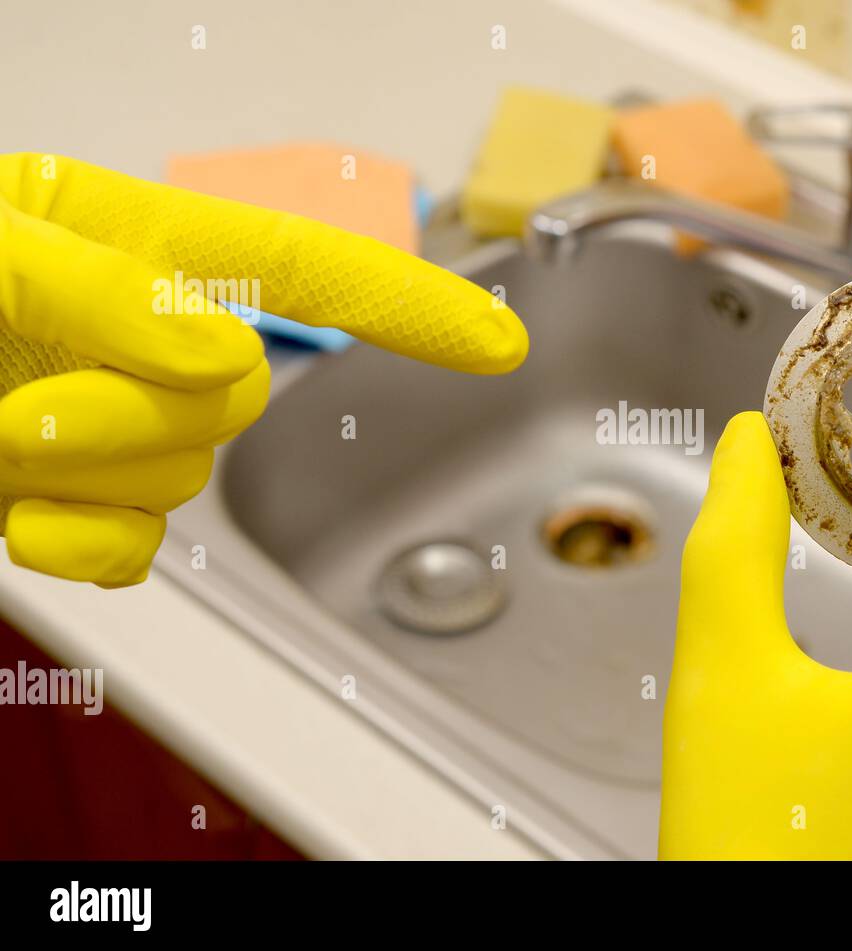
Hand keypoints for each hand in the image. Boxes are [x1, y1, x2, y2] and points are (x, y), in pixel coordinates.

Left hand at [0, 153, 526, 586]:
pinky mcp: (65, 501)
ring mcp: (106, 422)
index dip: (414, 306)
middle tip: (24, 414)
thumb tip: (217, 350)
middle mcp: (141, 333)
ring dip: (83, 475)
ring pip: (182, 480)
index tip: (499, 342)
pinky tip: (16, 511)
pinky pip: (130, 551)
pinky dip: (78, 545)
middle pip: (240, 399)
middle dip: (137, 418)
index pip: (311, 270)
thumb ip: (104, 287)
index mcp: (139, 242)